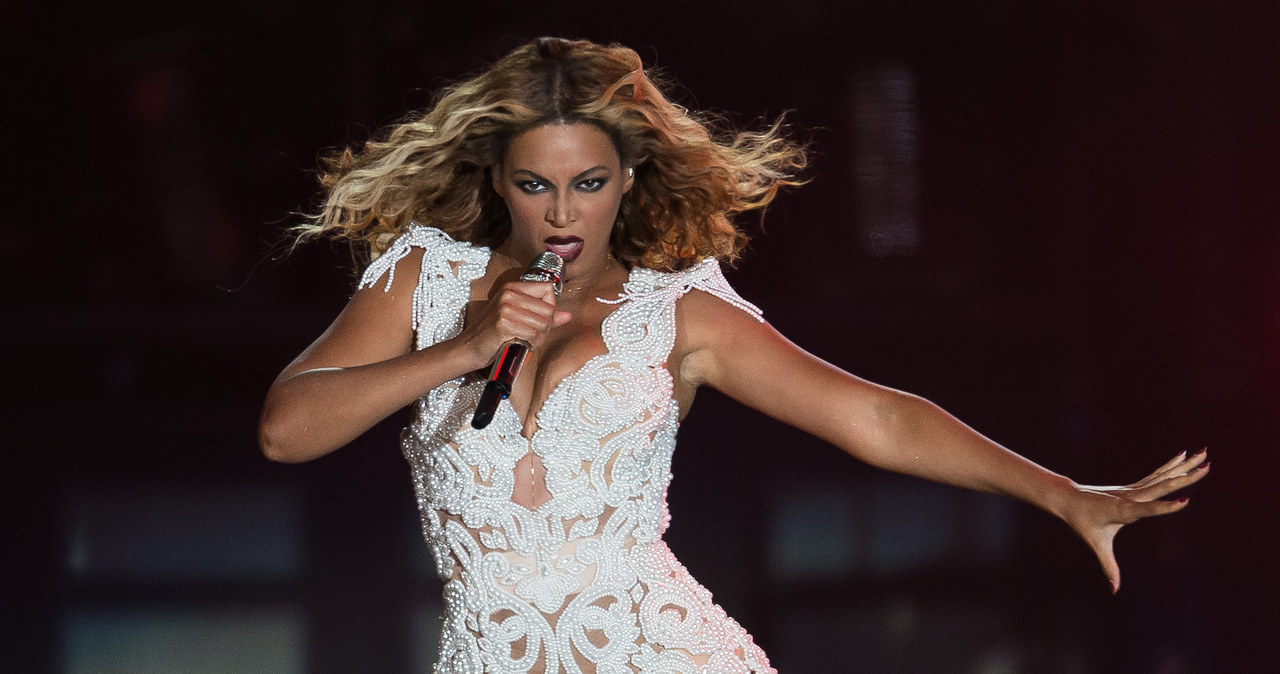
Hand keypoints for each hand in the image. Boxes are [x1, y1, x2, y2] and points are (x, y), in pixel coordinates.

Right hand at [455, 280, 571, 368]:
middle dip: (546, 327)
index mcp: (512, 288)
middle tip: (534, 336)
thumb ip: (543, 315)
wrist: (469, 348)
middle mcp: (509, 294)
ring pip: (543, 324)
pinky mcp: (504, 324)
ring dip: (539, 338)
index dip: (551, 306)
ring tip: (526, 341)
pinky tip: (522, 345)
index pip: (547, 289)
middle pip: (548, 309)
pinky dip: (532, 344)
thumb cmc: (491, 334)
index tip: (542, 318)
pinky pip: (533, 335)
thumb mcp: (516, 317)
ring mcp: (506, 308)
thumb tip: (567, 315)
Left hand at [1059, 449, 1208, 593]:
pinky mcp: (1134, 487)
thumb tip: (1113, 590)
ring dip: (1184, 466)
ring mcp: (1133, 490)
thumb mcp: (1095, 544)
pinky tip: (1183, 456)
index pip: (1147, 509)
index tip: (1185, 501)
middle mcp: (1131, 497)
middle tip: (1207, 466)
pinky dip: (1171, 466)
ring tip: (1204, 454)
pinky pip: (1156, 475)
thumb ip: (1108, 567)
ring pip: (1162, 477)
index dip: (1164, 507)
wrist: (1068, 499)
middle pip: (1162, 486)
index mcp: (1123, 510)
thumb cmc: (1081, 522)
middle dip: (1185, 478)